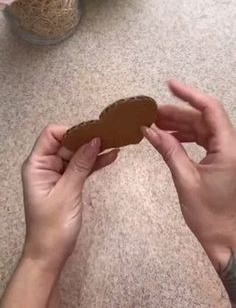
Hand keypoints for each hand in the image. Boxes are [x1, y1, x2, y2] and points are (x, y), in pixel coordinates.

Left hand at [22, 125, 118, 271]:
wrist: (51, 254)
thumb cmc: (52, 226)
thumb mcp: (68, 192)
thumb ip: (81, 164)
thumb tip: (94, 140)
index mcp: (37, 164)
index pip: (52, 134)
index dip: (71, 130)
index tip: (92, 131)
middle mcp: (46, 165)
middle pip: (67, 142)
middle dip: (87, 138)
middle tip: (110, 134)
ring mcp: (57, 174)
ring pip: (77, 154)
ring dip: (94, 150)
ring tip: (115, 142)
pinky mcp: (67, 183)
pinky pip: (82, 167)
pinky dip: (95, 163)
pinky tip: (111, 156)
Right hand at [143, 81, 235, 290]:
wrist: (228, 241)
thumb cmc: (211, 217)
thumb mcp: (186, 180)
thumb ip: (169, 150)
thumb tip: (149, 130)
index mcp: (228, 148)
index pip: (210, 109)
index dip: (190, 94)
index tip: (170, 85)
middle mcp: (230, 146)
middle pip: (203, 119)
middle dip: (177, 113)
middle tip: (152, 113)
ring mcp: (227, 153)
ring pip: (202, 129)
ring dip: (180, 125)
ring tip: (156, 124)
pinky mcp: (221, 160)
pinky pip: (203, 140)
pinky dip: (186, 137)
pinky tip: (169, 138)